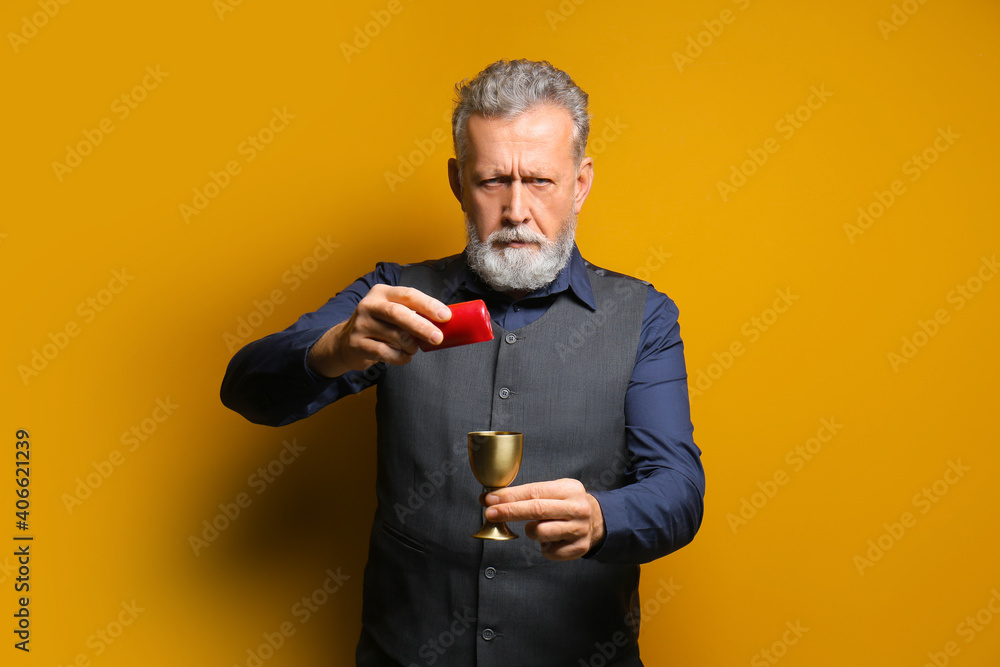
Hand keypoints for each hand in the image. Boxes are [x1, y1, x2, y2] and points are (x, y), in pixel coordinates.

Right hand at [307, 285, 450, 376]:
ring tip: (414, 347)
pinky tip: (404, 356)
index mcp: (382, 293)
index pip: (408, 295)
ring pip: (395, 336)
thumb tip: (444, 322)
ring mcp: (361, 325)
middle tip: (438, 337)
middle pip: (398, 314)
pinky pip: (386, 353)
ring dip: (411, 345)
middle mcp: (369, 305)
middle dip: (422, 326)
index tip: (446, 316)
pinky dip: (401, 357)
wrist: (345, 342)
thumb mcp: (392, 312)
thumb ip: (413, 313)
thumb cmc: (379, 326)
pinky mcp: (357, 344)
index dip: (428, 305)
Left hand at [484, 479, 604, 560]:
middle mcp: (577, 508)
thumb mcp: (555, 490)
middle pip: (536, 510)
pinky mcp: (578, 548)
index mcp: (570, 489)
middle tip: (490, 513)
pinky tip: (551, 539)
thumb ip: (528, 494)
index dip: (510, 496)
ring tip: (535, 527)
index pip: (534, 491)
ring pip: (541, 533)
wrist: (597, 521)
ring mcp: (579, 529)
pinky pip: (549, 551)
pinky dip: (544, 546)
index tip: (490, 499)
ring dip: (530, 531)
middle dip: (509, 511)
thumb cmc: (567, 504)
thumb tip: (494, 499)